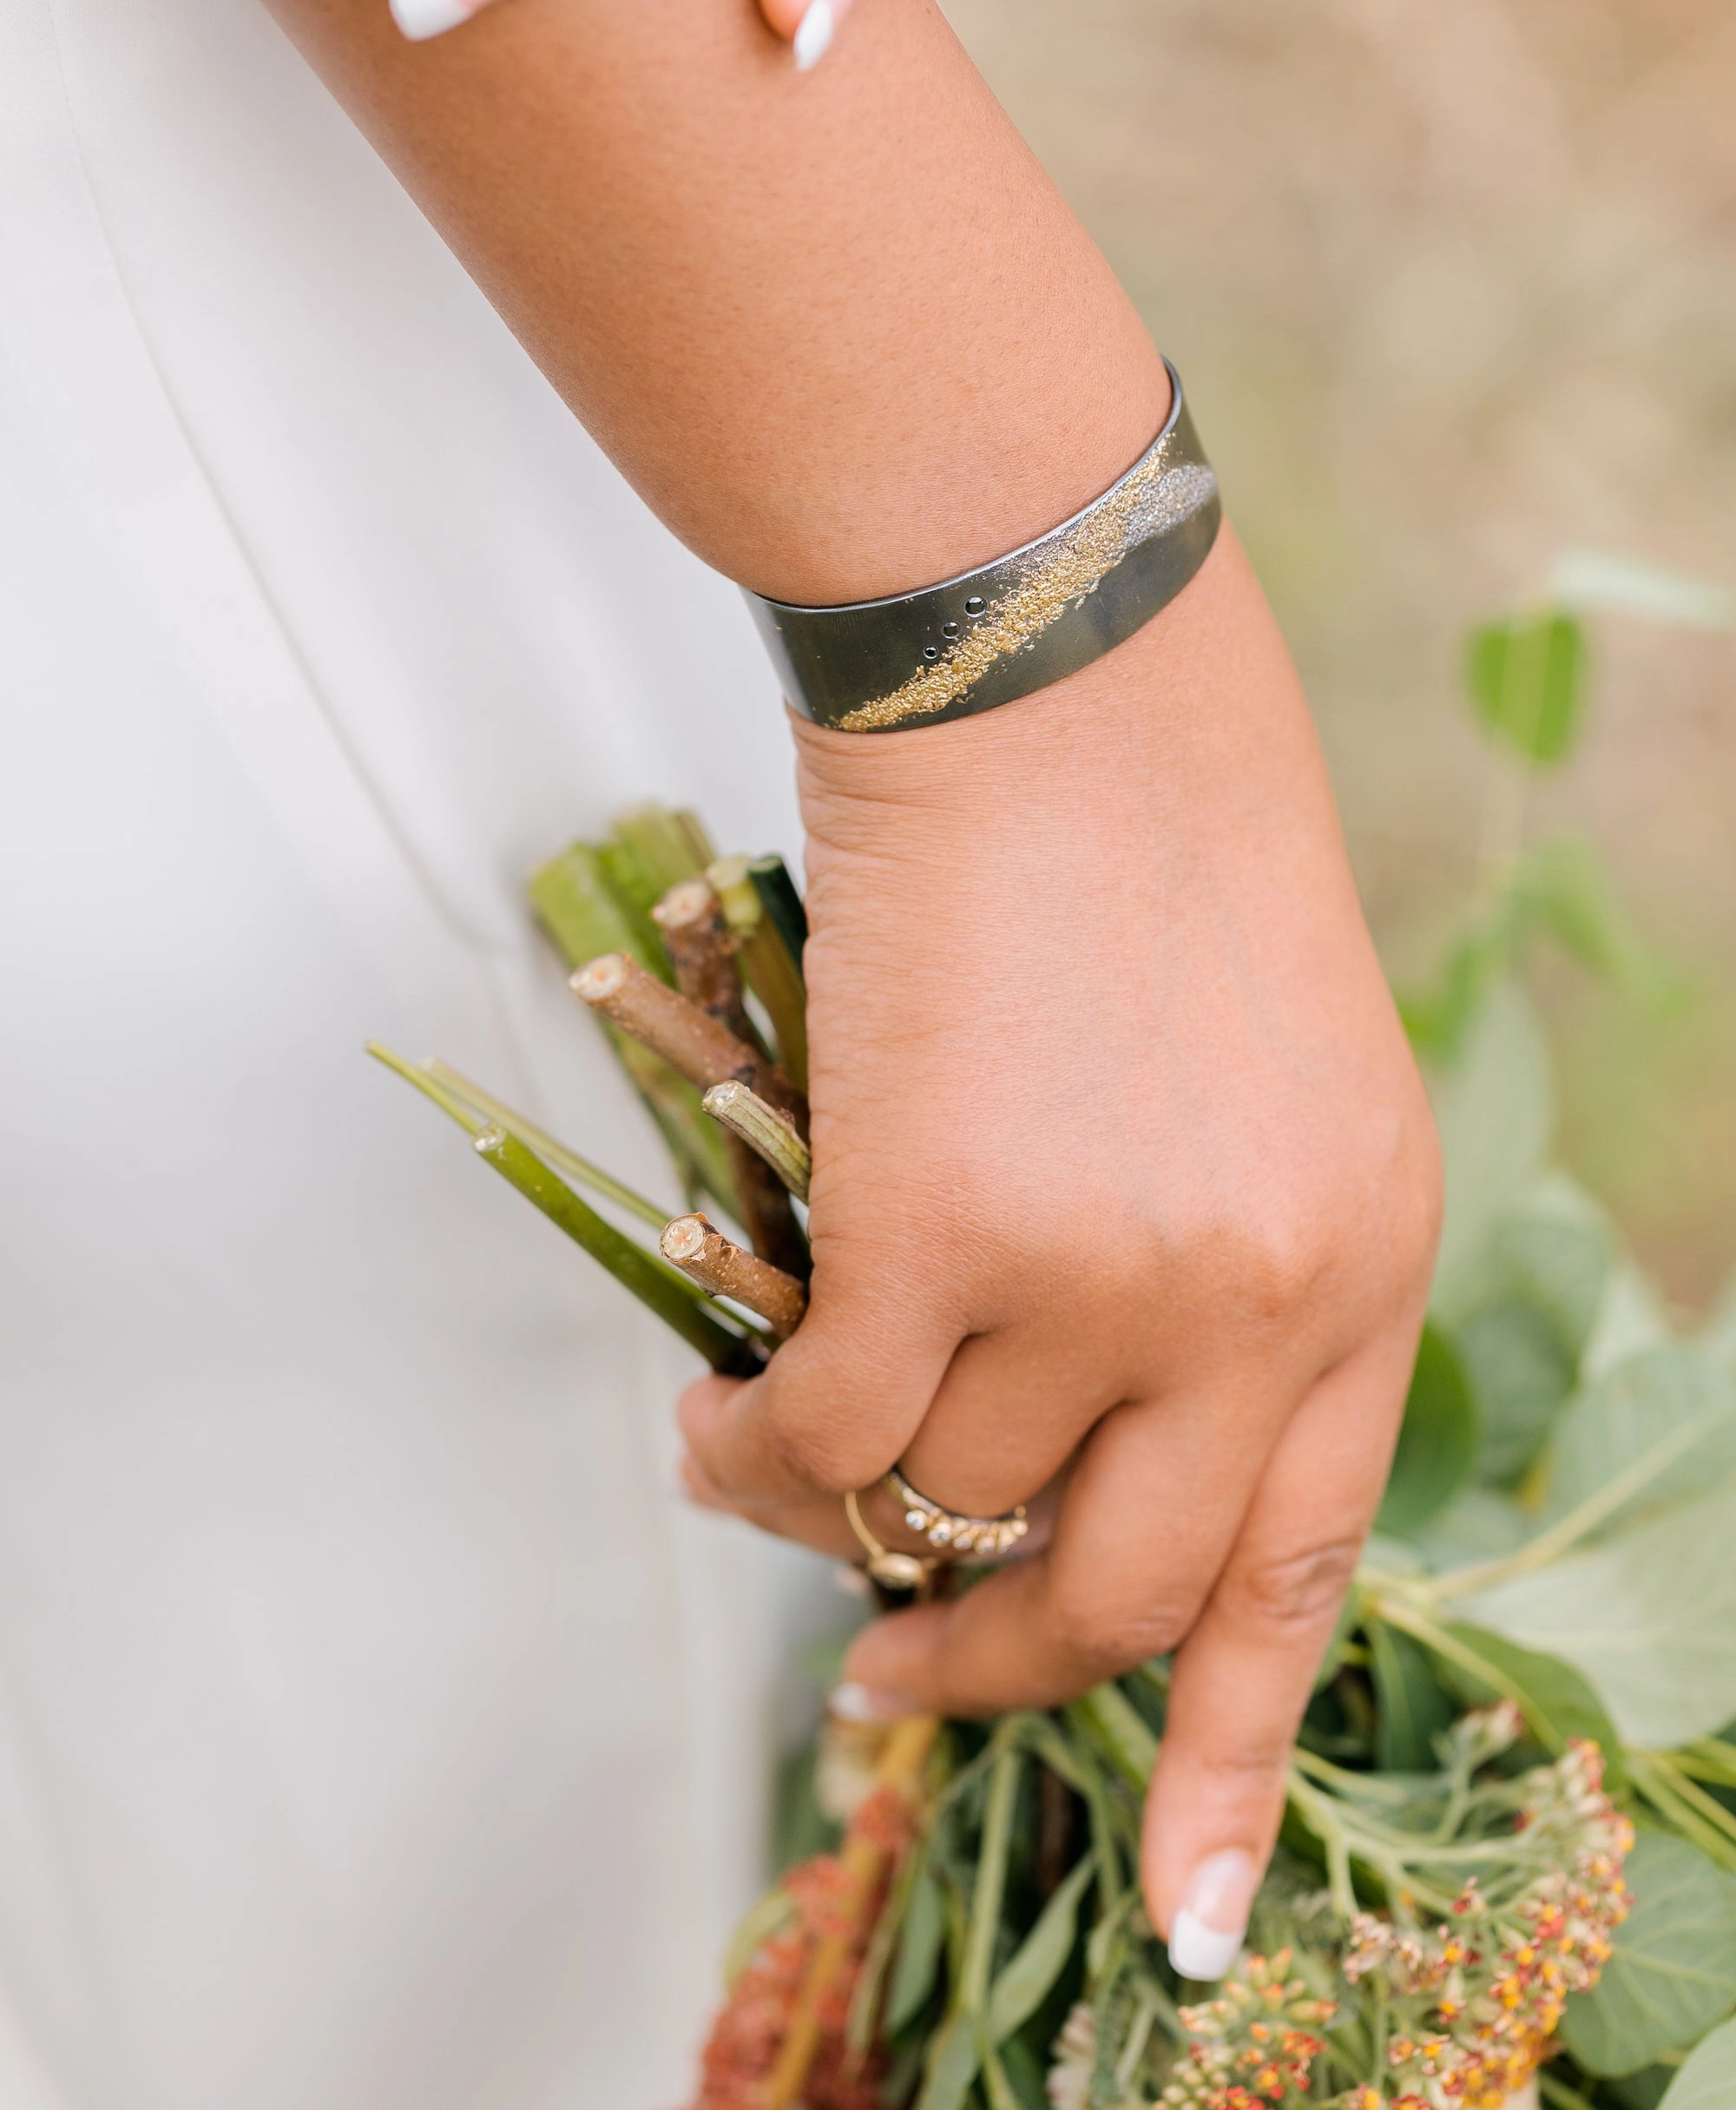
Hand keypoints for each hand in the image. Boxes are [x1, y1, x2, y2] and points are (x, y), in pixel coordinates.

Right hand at [679, 530, 1440, 1962]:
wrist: (1054, 671)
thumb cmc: (1143, 839)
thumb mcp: (1262, 1078)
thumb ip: (1209, 1268)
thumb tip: (1044, 1449)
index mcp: (1366, 1258)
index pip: (1300, 1567)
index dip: (1227, 1746)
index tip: (1186, 1894)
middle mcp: (1258, 1298)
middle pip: (1114, 1593)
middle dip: (988, 1665)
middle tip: (896, 1669)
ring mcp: (1103, 1279)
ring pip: (938, 1498)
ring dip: (839, 1504)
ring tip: (767, 1445)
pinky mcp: (938, 1232)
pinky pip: (823, 1433)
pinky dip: (750, 1447)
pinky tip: (717, 1411)